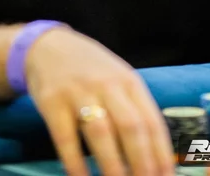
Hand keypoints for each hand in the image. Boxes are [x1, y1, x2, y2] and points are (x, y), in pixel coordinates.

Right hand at [25, 26, 174, 175]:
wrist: (48, 45)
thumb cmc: (90, 69)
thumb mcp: (117, 79)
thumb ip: (133, 109)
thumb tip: (153, 155)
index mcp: (129, 81)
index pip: (152, 121)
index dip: (161, 154)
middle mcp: (107, 84)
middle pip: (130, 127)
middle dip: (142, 163)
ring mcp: (79, 92)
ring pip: (101, 133)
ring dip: (112, 166)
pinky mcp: (52, 101)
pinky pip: (66, 138)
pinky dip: (75, 163)